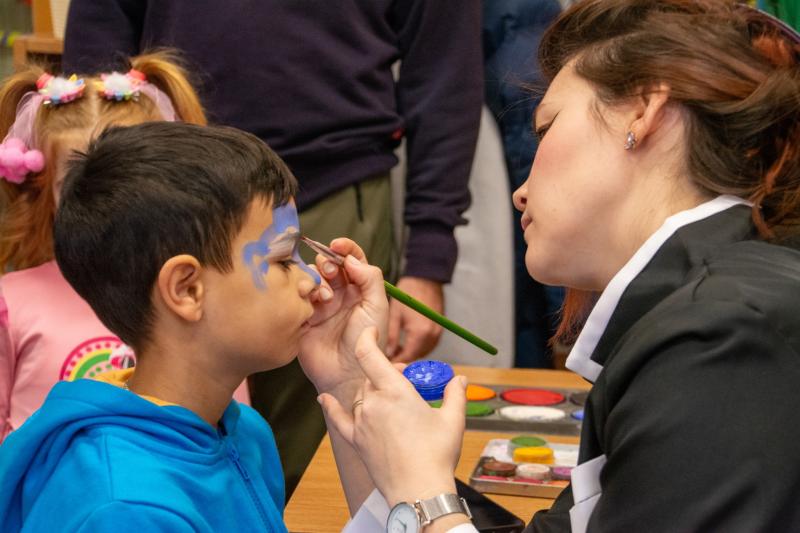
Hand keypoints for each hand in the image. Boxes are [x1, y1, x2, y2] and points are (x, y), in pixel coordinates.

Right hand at [298, 239, 388, 404]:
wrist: (347, 375)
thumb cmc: (367, 343)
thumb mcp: (377, 307)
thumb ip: (370, 278)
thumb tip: (351, 259)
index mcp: (360, 290)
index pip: (352, 259)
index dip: (345, 247)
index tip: (337, 244)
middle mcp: (340, 295)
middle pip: (329, 264)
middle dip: (328, 262)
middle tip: (331, 271)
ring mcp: (320, 305)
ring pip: (312, 276)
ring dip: (317, 279)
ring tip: (325, 297)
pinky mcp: (303, 315)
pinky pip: (297, 293)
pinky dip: (302, 290)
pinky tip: (310, 301)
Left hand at [319, 327, 466, 506]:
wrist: (419, 492)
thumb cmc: (437, 455)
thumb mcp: (453, 420)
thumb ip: (454, 394)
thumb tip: (460, 379)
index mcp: (395, 392)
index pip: (370, 354)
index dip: (367, 337)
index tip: (370, 329)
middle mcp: (373, 403)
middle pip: (371, 378)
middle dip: (385, 375)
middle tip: (405, 383)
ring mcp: (362, 423)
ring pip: (361, 396)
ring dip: (372, 392)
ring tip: (391, 401)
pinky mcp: (357, 441)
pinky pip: (339, 419)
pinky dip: (331, 407)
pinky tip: (324, 399)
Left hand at [387, 277, 443, 361]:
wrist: (426, 277)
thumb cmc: (408, 291)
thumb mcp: (394, 313)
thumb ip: (391, 336)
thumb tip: (387, 352)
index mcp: (419, 332)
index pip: (407, 357)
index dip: (395, 362)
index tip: (384, 363)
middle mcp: (432, 335)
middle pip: (417, 357)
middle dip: (402, 359)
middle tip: (388, 358)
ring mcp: (438, 332)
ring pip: (423, 352)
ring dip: (411, 353)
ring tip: (396, 350)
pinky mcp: (439, 328)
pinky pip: (429, 344)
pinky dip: (419, 346)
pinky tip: (408, 342)